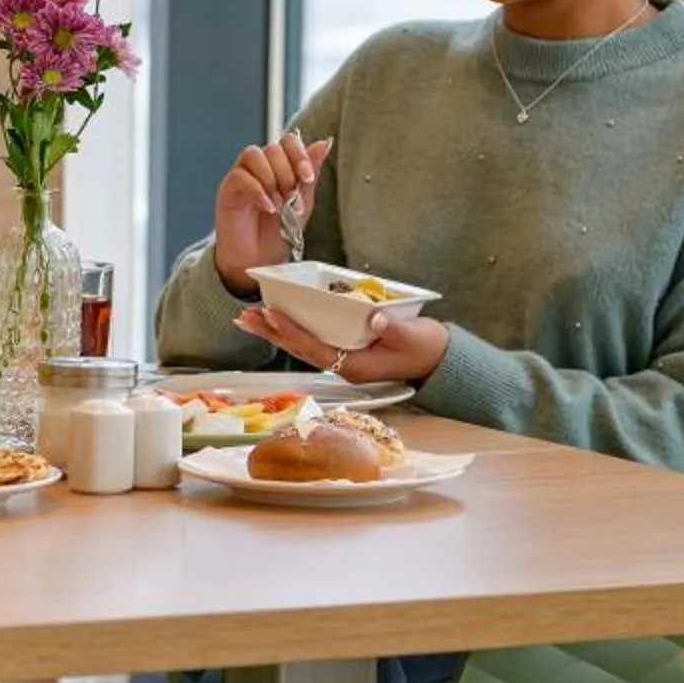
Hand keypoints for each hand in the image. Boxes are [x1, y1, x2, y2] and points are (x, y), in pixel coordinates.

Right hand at [212, 132, 332, 292]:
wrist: (258, 260)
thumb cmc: (278, 231)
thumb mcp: (303, 201)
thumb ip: (311, 172)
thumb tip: (325, 143)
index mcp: (279, 165)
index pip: (288, 141)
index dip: (300, 154)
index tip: (307, 178)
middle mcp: (260, 166)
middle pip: (272, 147)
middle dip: (287, 172)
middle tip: (292, 197)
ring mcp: (242, 176)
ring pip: (254, 155)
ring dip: (272, 179)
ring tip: (280, 204)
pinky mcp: (228, 189)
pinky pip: (240, 177)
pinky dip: (258, 191)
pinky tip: (269, 207)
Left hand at [234, 303, 446, 385]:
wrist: (439, 361)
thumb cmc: (427, 349)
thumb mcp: (414, 338)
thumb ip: (393, 328)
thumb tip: (375, 317)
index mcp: (355, 366)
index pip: (315, 349)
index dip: (292, 332)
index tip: (272, 315)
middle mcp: (343, 365)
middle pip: (299, 349)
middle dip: (272, 332)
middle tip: (245, 317)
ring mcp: (343, 359)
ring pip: (302, 345)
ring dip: (276, 331)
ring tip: (251, 317)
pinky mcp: (346, 350)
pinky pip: (312, 340)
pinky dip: (293, 329)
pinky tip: (279, 319)